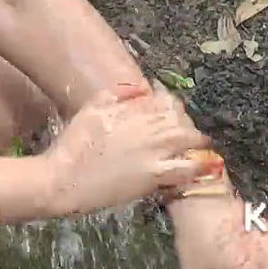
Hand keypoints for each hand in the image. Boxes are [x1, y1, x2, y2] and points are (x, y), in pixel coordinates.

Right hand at [44, 81, 215, 214]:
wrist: (63, 180)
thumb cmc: (71, 146)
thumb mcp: (89, 111)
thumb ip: (115, 95)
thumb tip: (140, 88)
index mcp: (133, 108)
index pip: (165, 100)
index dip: (172, 107)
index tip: (170, 115)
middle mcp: (148, 125)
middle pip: (181, 119)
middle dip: (185, 125)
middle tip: (185, 135)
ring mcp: (153, 150)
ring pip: (189, 139)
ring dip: (196, 143)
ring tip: (198, 149)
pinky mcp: (154, 175)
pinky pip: (186, 168)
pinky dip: (198, 167)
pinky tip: (205, 168)